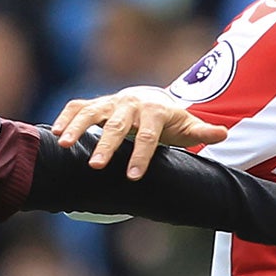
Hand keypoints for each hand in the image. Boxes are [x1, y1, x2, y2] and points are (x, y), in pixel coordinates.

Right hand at [49, 86, 227, 178]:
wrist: (150, 97)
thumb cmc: (169, 120)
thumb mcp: (187, 125)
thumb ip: (202, 132)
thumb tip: (223, 134)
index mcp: (153, 112)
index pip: (147, 136)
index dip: (141, 156)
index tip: (133, 177)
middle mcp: (129, 104)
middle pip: (117, 125)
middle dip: (106, 145)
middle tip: (96, 166)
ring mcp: (110, 102)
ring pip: (91, 112)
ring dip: (77, 127)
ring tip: (63, 145)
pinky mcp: (96, 103)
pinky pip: (77, 106)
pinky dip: (65, 117)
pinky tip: (53, 134)